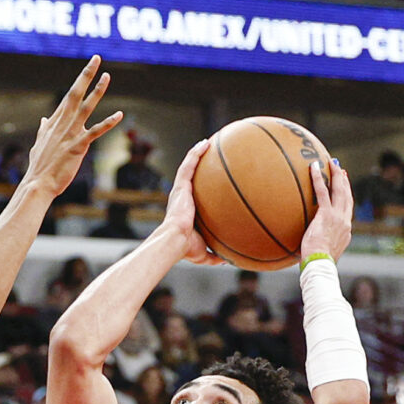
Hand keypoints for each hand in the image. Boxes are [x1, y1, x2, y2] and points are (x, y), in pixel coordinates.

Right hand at [17, 58, 120, 200]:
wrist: (38, 184)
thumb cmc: (39, 167)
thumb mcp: (39, 144)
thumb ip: (43, 129)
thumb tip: (44, 119)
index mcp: (54, 123)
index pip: (68, 97)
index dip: (79, 81)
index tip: (90, 67)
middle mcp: (62, 124)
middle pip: (75, 93)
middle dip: (86, 75)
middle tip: (96, 58)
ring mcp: (70, 134)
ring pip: (85, 107)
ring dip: (97, 91)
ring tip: (107, 76)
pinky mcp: (77, 146)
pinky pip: (95, 132)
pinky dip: (107, 122)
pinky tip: (119, 114)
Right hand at [159, 140, 219, 264]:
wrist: (175, 241)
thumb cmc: (186, 249)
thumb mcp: (205, 253)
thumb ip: (216, 255)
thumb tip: (228, 260)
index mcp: (186, 211)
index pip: (193, 195)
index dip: (200, 187)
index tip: (209, 181)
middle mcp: (182, 198)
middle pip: (189, 177)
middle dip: (198, 165)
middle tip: (209, 156)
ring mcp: (180, 191)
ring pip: (188, 167)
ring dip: (196, 154)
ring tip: (207, 142)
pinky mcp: (181, 186)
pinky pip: (189, 165)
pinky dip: (196, 153)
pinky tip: (205, 143)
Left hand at [298, 158, 354, 262]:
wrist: (321, 265)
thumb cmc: (318, 265)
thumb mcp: (323, 254)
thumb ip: (321, 246)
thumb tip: (310, 247)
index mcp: (345, 231)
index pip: (347, 210)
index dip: (347, 196)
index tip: (345, 186)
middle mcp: (344, 221)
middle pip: (346, 196)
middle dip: (344, 181)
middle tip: (340, 169)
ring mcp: (337, 217)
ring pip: (339, 190)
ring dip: (336, 174)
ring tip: (331, 162)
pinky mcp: (326, 214)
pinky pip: (322, 192)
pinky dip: (318, 178)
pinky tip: (313, 167)